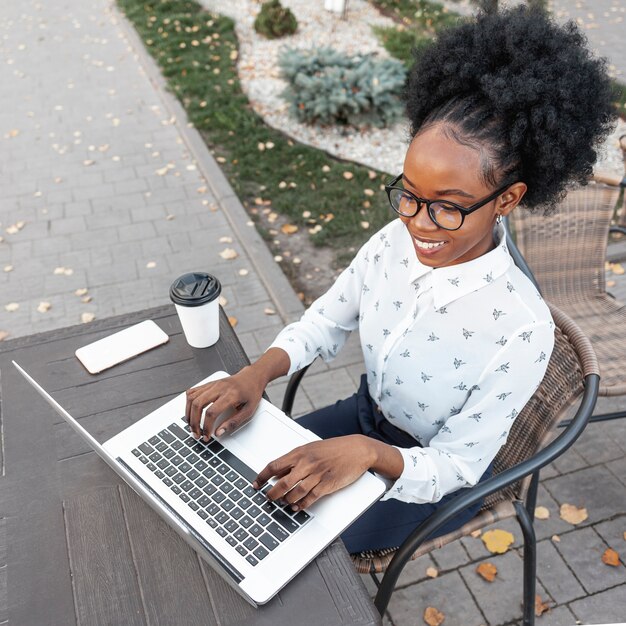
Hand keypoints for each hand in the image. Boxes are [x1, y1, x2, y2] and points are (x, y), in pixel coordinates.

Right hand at [185, 366, 264, 439]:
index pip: (212, 412)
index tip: (207, 436)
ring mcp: (212, 384)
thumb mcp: (249, 410)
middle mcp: (219, 387)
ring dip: (188, 414)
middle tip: (196, 433)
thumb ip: (233, 422)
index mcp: (231, 395)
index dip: (206, 426)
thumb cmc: (251, 393)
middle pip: (198, 404)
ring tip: (192, 425)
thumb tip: (219, 433)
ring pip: (192, 398)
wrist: (252, 377)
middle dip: (194, 422)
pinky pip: (192, 392)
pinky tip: (191, 412)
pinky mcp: (209, 383)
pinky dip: (188, 403)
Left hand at [253, 435, 375, 510]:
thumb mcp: (312, 448)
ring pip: (294, 492)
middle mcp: (307, 463)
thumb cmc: (335, 448)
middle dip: (272, 494)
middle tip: (268, 498)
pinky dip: (301, 505)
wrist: (357, 450)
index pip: (274, 465)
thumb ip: (295, 460)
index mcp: (300, 452)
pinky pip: (310, 498)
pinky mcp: (327, 484)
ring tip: (283, 503)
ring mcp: (317, 474)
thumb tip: (279, 472)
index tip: (256, 484)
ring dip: (286, 500)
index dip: (262, 476)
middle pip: (282, 483)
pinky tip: (297, 507)